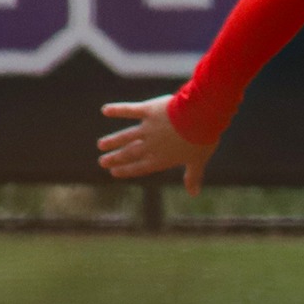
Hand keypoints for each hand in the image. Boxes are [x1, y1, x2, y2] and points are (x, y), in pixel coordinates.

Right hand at [97, 95, 217, 195]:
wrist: (200, 117)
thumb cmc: (201, 140)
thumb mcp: (198, 160)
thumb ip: (193, 176)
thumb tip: (194, 194)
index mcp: (162, 158)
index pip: (141, 167)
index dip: (127, 170)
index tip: (114, 172)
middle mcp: (152, 144)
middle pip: (130, 153)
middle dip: (116, 158)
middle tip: (102, 161)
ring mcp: (148, 127)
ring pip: (126, 135)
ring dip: (113, 140)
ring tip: (101, 144)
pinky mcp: (149, 110)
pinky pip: (130, 110)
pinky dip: (118, 110)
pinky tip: (106, 109)